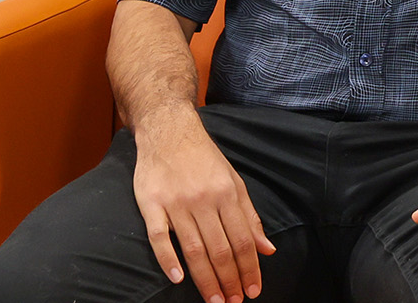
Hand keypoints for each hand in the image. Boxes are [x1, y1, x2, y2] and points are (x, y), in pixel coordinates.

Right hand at [131, 111, 273, 302]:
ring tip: (215, 300)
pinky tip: (178, 279)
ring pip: (193, 248)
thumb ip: (250, 217)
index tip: (253, 290)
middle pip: (220, 248)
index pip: (243, 239)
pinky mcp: (150, 203)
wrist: (169, 131)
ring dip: (205, 279)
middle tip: (234, 302)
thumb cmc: (205, 160)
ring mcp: (176, 202)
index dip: (249, 268)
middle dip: (230, 279)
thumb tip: (268, 248)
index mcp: (227, 194)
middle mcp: (203, 199)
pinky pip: (158, 236)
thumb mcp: (234, 182)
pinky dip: (168, 259)